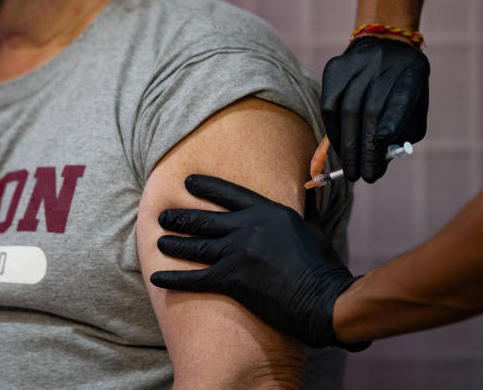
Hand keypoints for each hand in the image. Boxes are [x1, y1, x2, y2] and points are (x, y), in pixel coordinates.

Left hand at [149, 174, 369, 350]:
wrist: (326, 300)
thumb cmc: (323, 267)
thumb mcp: (314, 227)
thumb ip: (305, 207)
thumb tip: (310, 188)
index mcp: (268, 211)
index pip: (228, 193)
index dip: (206, 186)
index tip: (188, 182)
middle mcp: (249, 227)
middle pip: (205, 219)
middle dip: (180, 218)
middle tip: (163, 217)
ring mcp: (239, 252)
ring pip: (196, 245)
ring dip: (174, 244)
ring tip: (159, 242)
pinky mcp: (233, 280)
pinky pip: (196, 278)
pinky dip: (174, 278)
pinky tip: (157, 278)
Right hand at [321, 35, 429, 181]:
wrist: (384, 46)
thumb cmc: (401, 89)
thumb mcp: (414, 108)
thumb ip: (403, 135)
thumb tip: (379, 163)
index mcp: (412, 73)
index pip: (401, 100)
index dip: (391, 124)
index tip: (380, 154)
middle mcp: (384, 64)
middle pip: (371, 111)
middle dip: (364, 148)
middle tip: (361, 176)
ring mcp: (357, 63)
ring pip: (347, 109)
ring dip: (347, 144)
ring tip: (350, 167)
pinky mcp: (335, 67)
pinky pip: (329, 104)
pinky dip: (333, 130)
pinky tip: (339, 146)